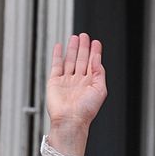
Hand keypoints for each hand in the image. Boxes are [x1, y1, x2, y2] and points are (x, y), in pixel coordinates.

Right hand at [46, 33, 106, 154]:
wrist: (70, 120)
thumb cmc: (86, 110)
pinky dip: (57, 55)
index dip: (94, 52)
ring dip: (72, 49)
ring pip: (70, 60)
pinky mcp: (55, 81)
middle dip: (83, 47)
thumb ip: (99, 73)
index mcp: (91, 83)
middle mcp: (79, 81)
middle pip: (81, 59)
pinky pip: (56, 65)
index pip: (93, 64)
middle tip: (85, 36)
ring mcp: (66, 80)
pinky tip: (59, 47)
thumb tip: (98, 60)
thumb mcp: (100, 90)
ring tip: (75, 38)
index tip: (96, 42)